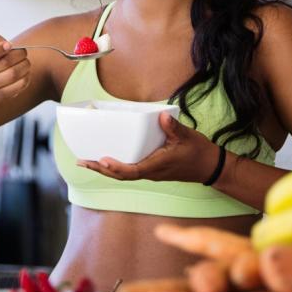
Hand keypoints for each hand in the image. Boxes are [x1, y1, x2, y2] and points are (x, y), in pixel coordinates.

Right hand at [0, 34, 30, 99]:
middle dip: (19, 54)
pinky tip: (24, 71)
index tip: (9, 45)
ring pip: (13, 74)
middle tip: (23, 51)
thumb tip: (6, 45)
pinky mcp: (0, 95)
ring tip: (25, 60)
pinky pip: (19, 85)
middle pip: (5, 63)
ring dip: (24, 65)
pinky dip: (26, 76)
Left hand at [77, 111, 221, 183]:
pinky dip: (114, 167)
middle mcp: (150, 172)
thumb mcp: (187, 137)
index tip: (102, 160)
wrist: (209, 167)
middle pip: (120, 175)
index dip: (115, 168)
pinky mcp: (150, 169)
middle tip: (81, 161)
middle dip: (100, 169)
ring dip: (104, 169)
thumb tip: (161, 116)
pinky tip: (105, 160)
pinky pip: (128, 171)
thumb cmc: (198, 152)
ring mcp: (149, 172)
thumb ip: (173, 127)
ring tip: (86, 161)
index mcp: (157, 166)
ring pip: (122, 174)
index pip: (132, 171)